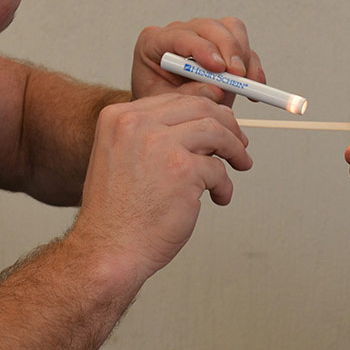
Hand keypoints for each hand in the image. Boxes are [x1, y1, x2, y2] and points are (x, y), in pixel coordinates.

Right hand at [69, 93, 251, 285]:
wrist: (109, 249)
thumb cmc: (117, 214)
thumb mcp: (122, 158)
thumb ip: (151, 137)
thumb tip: (198, 126)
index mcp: (119, 118)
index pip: (175, 99)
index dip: (205, 111)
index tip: (220, 125)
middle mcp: (138, 125)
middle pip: (200, 108)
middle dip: (228, 126)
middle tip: (239, 144)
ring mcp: (161, 145)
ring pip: (216, 132)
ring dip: (235, 150)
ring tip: (239, 165)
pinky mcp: (183, 170)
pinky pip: (218, 169)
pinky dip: (224, 185)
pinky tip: (218, 197)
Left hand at [132, 17, 265, 104]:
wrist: (165, 112)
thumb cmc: (158, 102)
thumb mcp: (165, 104)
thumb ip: (187, 96)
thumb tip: (216, 90)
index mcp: (154, 42)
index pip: (181, 36)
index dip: (203, 49)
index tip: (218, 68)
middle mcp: (179, 34)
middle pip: (209, 27)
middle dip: (228, 50)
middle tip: (237, 75)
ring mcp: (202, 37)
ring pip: (230, 29)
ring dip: (242, 55)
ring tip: (246, 83)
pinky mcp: (221, 46)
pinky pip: (244, 46)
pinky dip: (252, 65)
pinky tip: (254, 84)